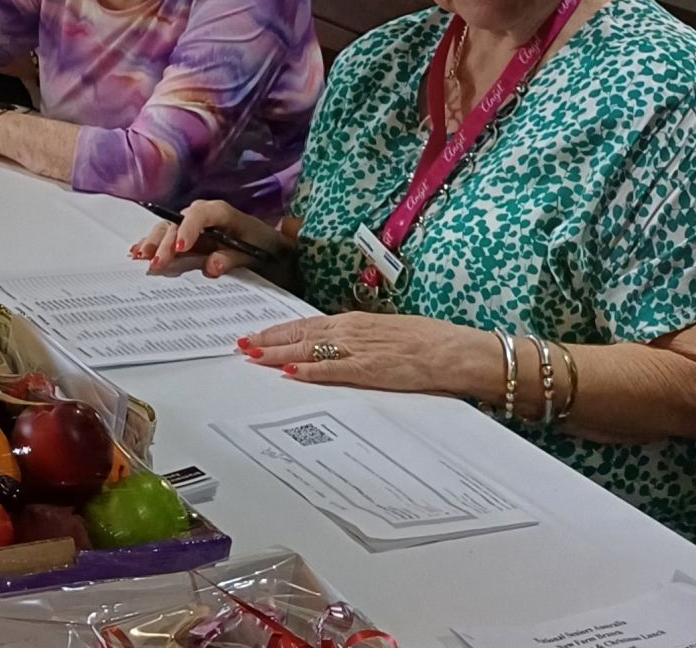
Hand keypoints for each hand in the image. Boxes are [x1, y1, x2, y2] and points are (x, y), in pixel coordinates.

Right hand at [131, 199, 286, 277]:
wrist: (269, 248)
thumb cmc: (262, 246)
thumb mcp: (253, 253)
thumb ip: (232, 258)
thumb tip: (211, 267)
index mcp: (220, 212)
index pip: (199, 215)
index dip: (187, 230)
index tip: (180, 249)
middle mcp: (201, 214)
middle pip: (177, 223)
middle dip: (164, 242)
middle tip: (156, 263)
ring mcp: (190, 225)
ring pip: (166, 229)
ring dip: (152, 242)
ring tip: (139, 256)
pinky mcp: (185, 237)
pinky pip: (165, 238)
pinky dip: (151, 244)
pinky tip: (137, 253)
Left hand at [241, 311, 495, 396]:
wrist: (454, 350)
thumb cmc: (426, 341)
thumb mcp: (385, 333)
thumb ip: (358, 339)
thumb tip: (333, 347)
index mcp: (354, 321)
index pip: (306, 324)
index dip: (278, 331)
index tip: (255, 335)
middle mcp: (351, 331)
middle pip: (300, 335)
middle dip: (268, 340)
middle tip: (240, 345)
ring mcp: (359, 349)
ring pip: (309, 349)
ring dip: (279, 353)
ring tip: (253, 355)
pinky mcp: (371, 369)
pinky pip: (334, 369)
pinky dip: (310, 371)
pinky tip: (291, 373)